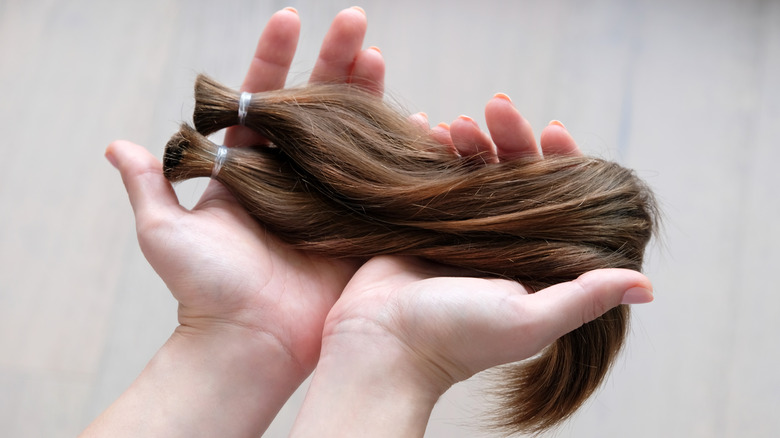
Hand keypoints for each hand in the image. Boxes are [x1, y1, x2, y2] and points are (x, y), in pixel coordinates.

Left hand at [85, 7, 385, 436]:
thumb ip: (151, 186)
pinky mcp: (358, 225)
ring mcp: (328, 198)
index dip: (275, 59)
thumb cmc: (204, 292)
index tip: (289, 19)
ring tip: (378, 56)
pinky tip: (419, 119)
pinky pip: (383, 181)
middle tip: (354, 22)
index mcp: (248, 170)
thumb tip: (117, 146)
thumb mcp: (166, 234)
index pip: (263, 100)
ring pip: (352, 135)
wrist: (249, 345)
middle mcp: (291, 177)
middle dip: (334, 61)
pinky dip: (400, 151)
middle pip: (316, 108)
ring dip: (367, 94)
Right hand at [290, 102, 652, 436]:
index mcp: (533, 265)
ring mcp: (459, 233)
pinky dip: (434, 152)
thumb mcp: (528, 321)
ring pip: (476, 173)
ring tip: (458, 124)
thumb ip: (583, 300)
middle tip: (499, 108)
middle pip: (517, 179)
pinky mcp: (422, 225)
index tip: (553, 132)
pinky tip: (431, 129)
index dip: (562, 165)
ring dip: (473, 142)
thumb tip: (646, 285)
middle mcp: (500, 245)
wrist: (378, 345)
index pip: (560, 205)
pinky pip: (435, 178)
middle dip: (513, 139)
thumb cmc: (456, 338)